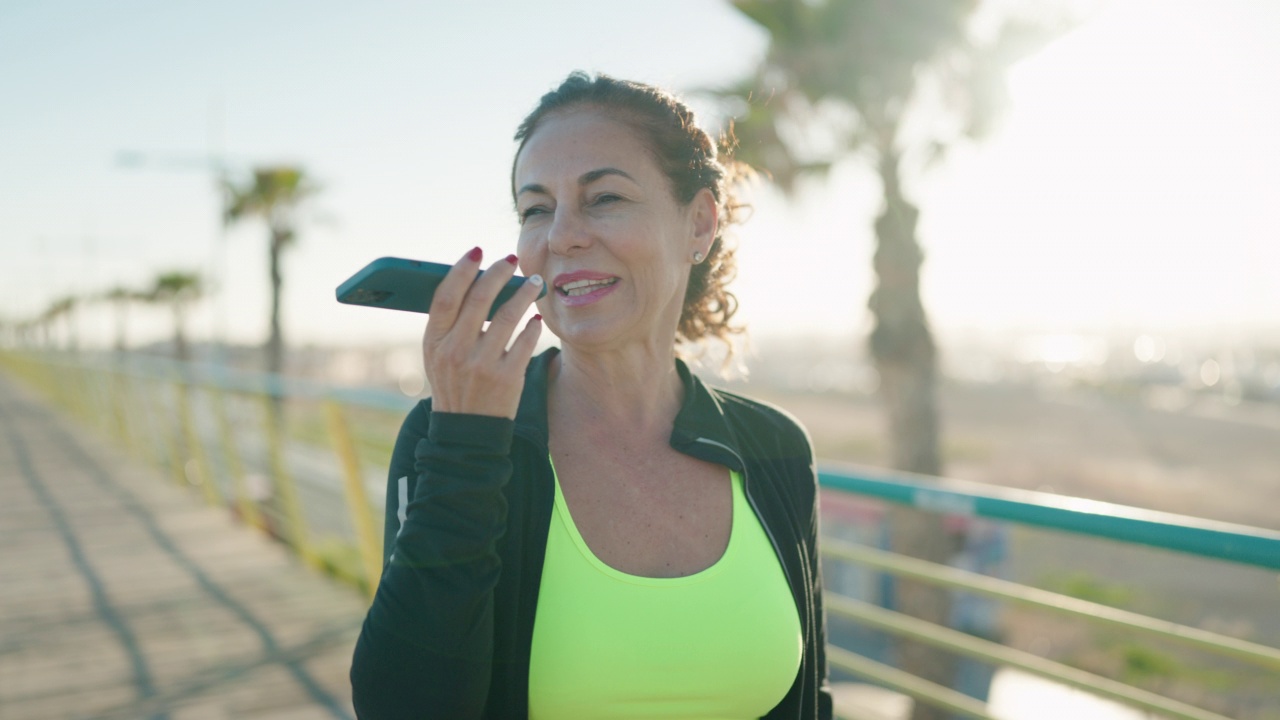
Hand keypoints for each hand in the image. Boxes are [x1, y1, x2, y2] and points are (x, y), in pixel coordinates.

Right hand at [422, 247, 543, 418]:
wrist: (465, 431)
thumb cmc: (453, 383)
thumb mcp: (438, 355)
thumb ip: (449, 323)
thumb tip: (475, 280)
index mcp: (434, 342)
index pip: (445, 296)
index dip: (461, 269)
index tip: (477, 251)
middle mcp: (455, 352)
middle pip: (479, 299)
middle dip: (498, 273)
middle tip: (511, 260)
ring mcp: (482, 366)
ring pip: (508, 315)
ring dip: (524, 293)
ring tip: (533, 282)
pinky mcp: (507, 379)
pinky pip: (525, 341)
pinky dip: (532, 324)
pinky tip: (535, 317)